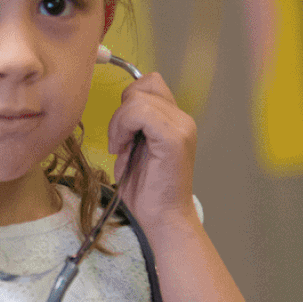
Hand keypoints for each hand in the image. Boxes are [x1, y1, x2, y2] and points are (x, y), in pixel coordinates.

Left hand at [106, 73, 199, 231]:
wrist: (163, 218)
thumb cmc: (147, 190)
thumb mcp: (136, 148)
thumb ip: (133, 124)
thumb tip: (121, 107)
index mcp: (175, 120)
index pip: (150, 84)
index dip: (128, 102)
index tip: (121, 131)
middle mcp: (183, 119)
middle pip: (142, 86)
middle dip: (122, 111)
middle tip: (119, 141)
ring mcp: (181, 127)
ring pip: (137, 98)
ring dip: (119, 122)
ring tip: (121, 147)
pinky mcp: (174, 138)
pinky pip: (138, 112)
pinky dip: (122, 128)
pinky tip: (123, 149)